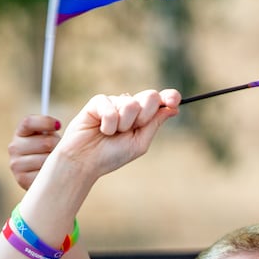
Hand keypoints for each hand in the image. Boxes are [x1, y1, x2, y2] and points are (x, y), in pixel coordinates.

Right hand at [10, 114, 61, 190]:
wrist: (45, 178)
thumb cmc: (50, 151)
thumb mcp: (50, 136)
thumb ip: (53, 127)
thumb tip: (59, 124)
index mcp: (20, 132)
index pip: (29, 122)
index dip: (46, 122)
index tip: (58, 125)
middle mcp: (14, 147)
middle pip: (46, 142)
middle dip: (58, 147)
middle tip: (58, 152)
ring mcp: (16, 164)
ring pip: (47, 160)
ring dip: (57, 162)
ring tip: (55, 163)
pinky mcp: (21, 179)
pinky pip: (45, 175)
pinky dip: (52, 175)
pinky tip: (50, 175)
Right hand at [38, 89, 180, 189]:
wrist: (85, 162)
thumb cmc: (111, 155)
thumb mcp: (139, 143)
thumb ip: (154, 124)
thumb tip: (173, 108)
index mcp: (142, 117)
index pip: (159, 101)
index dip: (169, 97)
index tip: (174, 100)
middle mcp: (129, 107)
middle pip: (150, 96)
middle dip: (145, 116)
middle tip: (130, 130)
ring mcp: (114, 102)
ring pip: (131, 104)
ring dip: (123, 125)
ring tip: (111, 134)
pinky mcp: (98, 102)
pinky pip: (111, 107)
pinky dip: (108, 124)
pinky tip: (101, 130)